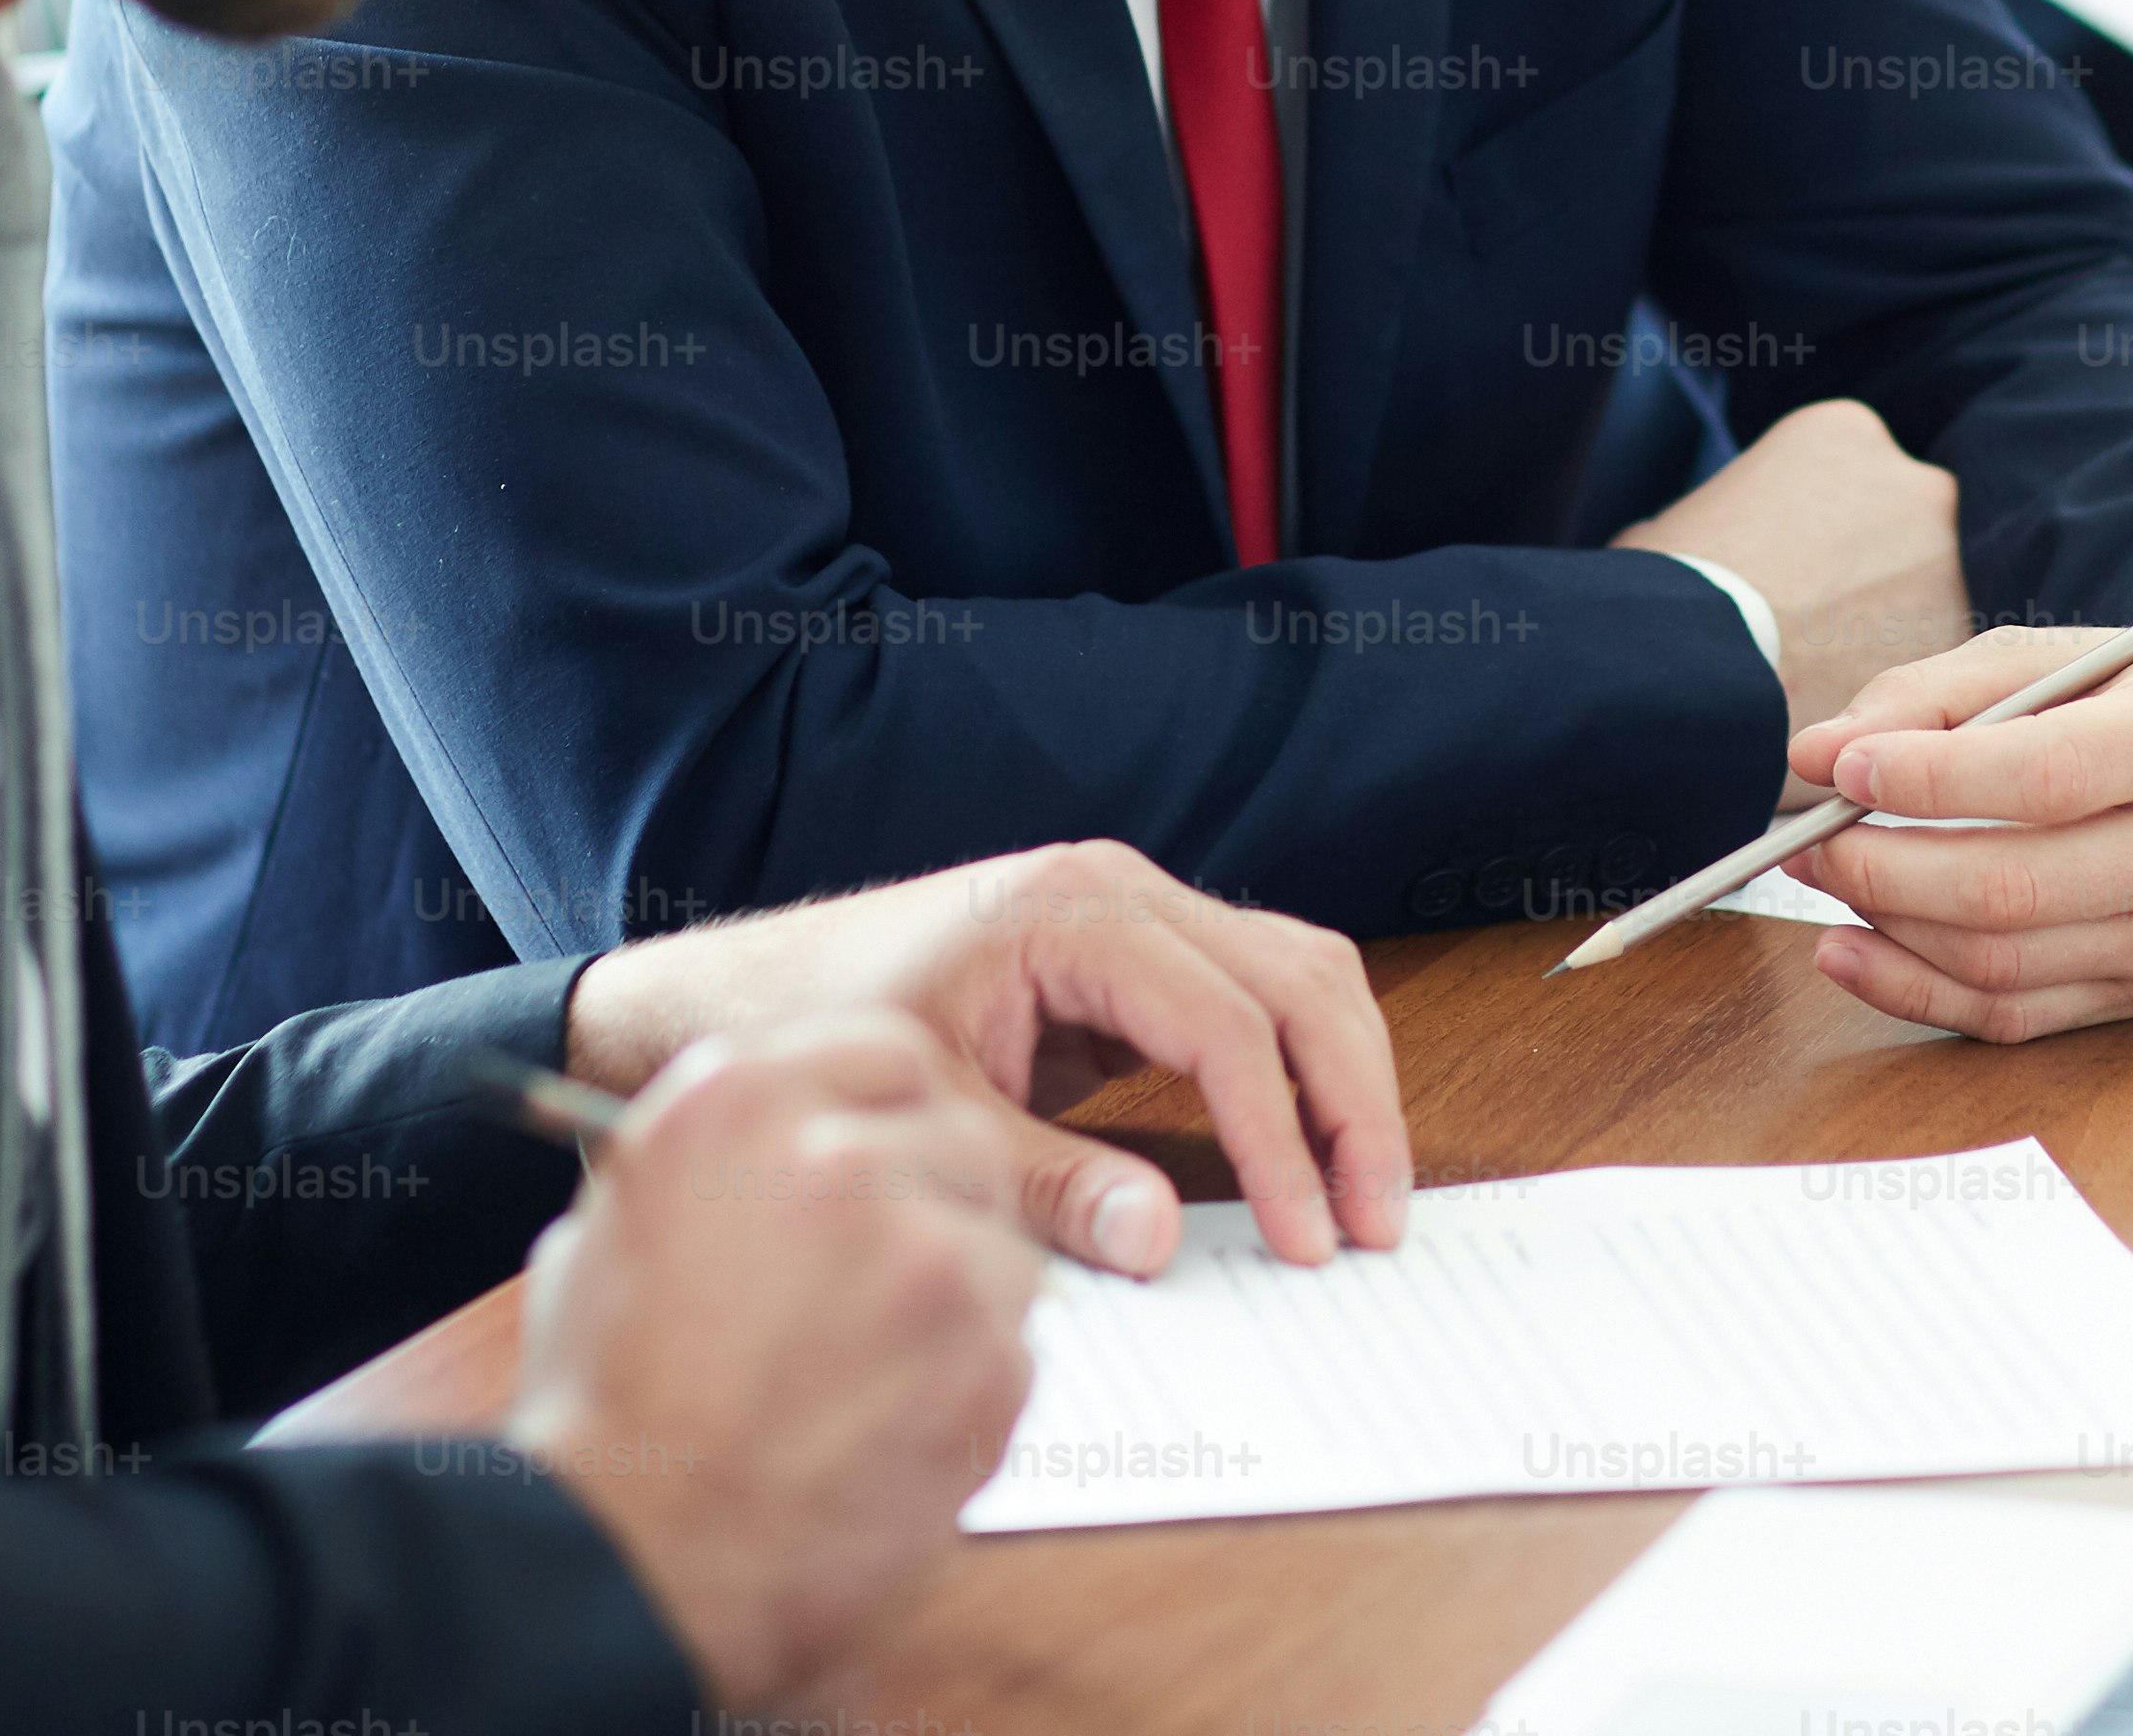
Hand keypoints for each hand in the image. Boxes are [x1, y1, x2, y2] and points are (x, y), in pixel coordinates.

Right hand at [503, 1012, 1045, 1714]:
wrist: (631, 1559)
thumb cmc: (605, 1404)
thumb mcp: (623, 1217)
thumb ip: (724, 1153)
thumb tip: (786, 1141)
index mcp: (742, 1100)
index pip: (890, 1052)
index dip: (891, 1117)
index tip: (887, 1157)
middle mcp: (845, 1156)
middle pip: (963, 1139)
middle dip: (936, 1201)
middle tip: (885, 1276)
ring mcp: (928, 1258)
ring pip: (1000, 1243)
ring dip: (958, 1295)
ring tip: (868, 1368)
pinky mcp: (987, 1361)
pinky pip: (1014, 1345)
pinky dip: (969, 1383)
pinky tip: (889, 1423)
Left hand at [567, 840, 1411, 1271]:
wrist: (754, 995)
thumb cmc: (820, 1036)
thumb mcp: (926, 1122)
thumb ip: (1042, 1186)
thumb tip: (1161, 1241)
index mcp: (1073, 912)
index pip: (1225, 1023)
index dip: (1282, 1138)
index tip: (1309, 1237)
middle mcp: (1123, 891)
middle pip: (1297, 979)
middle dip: (1353, 1102)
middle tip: (1378, 1223)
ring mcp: (1137, 913)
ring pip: (1299, 974)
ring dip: (1346, 1079)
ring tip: (1366, 1196)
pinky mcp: (1138, 956)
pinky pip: (1258, 992)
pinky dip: (1302, 1066)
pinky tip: (1313, 1153)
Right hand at [1609, 395, 1969, 732]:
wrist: (1704, 673)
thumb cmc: (1674, 595)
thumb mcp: (1673, 529)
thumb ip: (1718, 525)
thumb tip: (1694, 551)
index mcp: (1843, 434)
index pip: (1847, 474)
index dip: (1812, 536)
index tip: (1787, 578)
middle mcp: (1913, 483)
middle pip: (1900, 534)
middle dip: (1866, 581)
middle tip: (1811, 636)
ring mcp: (1951, 562)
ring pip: (1925, 601)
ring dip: (1887, 634)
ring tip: (1819, 684)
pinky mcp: (1961, 643)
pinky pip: (1934, 665)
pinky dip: (1902, 689)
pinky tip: (1846, 714)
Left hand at [1773, 627, 2132, 1042]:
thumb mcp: (2053, 658)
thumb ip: (1932, 696)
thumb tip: (1818, 755)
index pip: (2046, 776)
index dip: (1928, 781)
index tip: (1841, 768)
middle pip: (2015, 886)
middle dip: (1881, 865)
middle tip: (1808, 837)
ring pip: (2004, 961)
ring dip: (1887, 925)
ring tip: (1826, 876)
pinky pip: (2016, 1015)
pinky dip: (1916, 990)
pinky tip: (1853, 949)